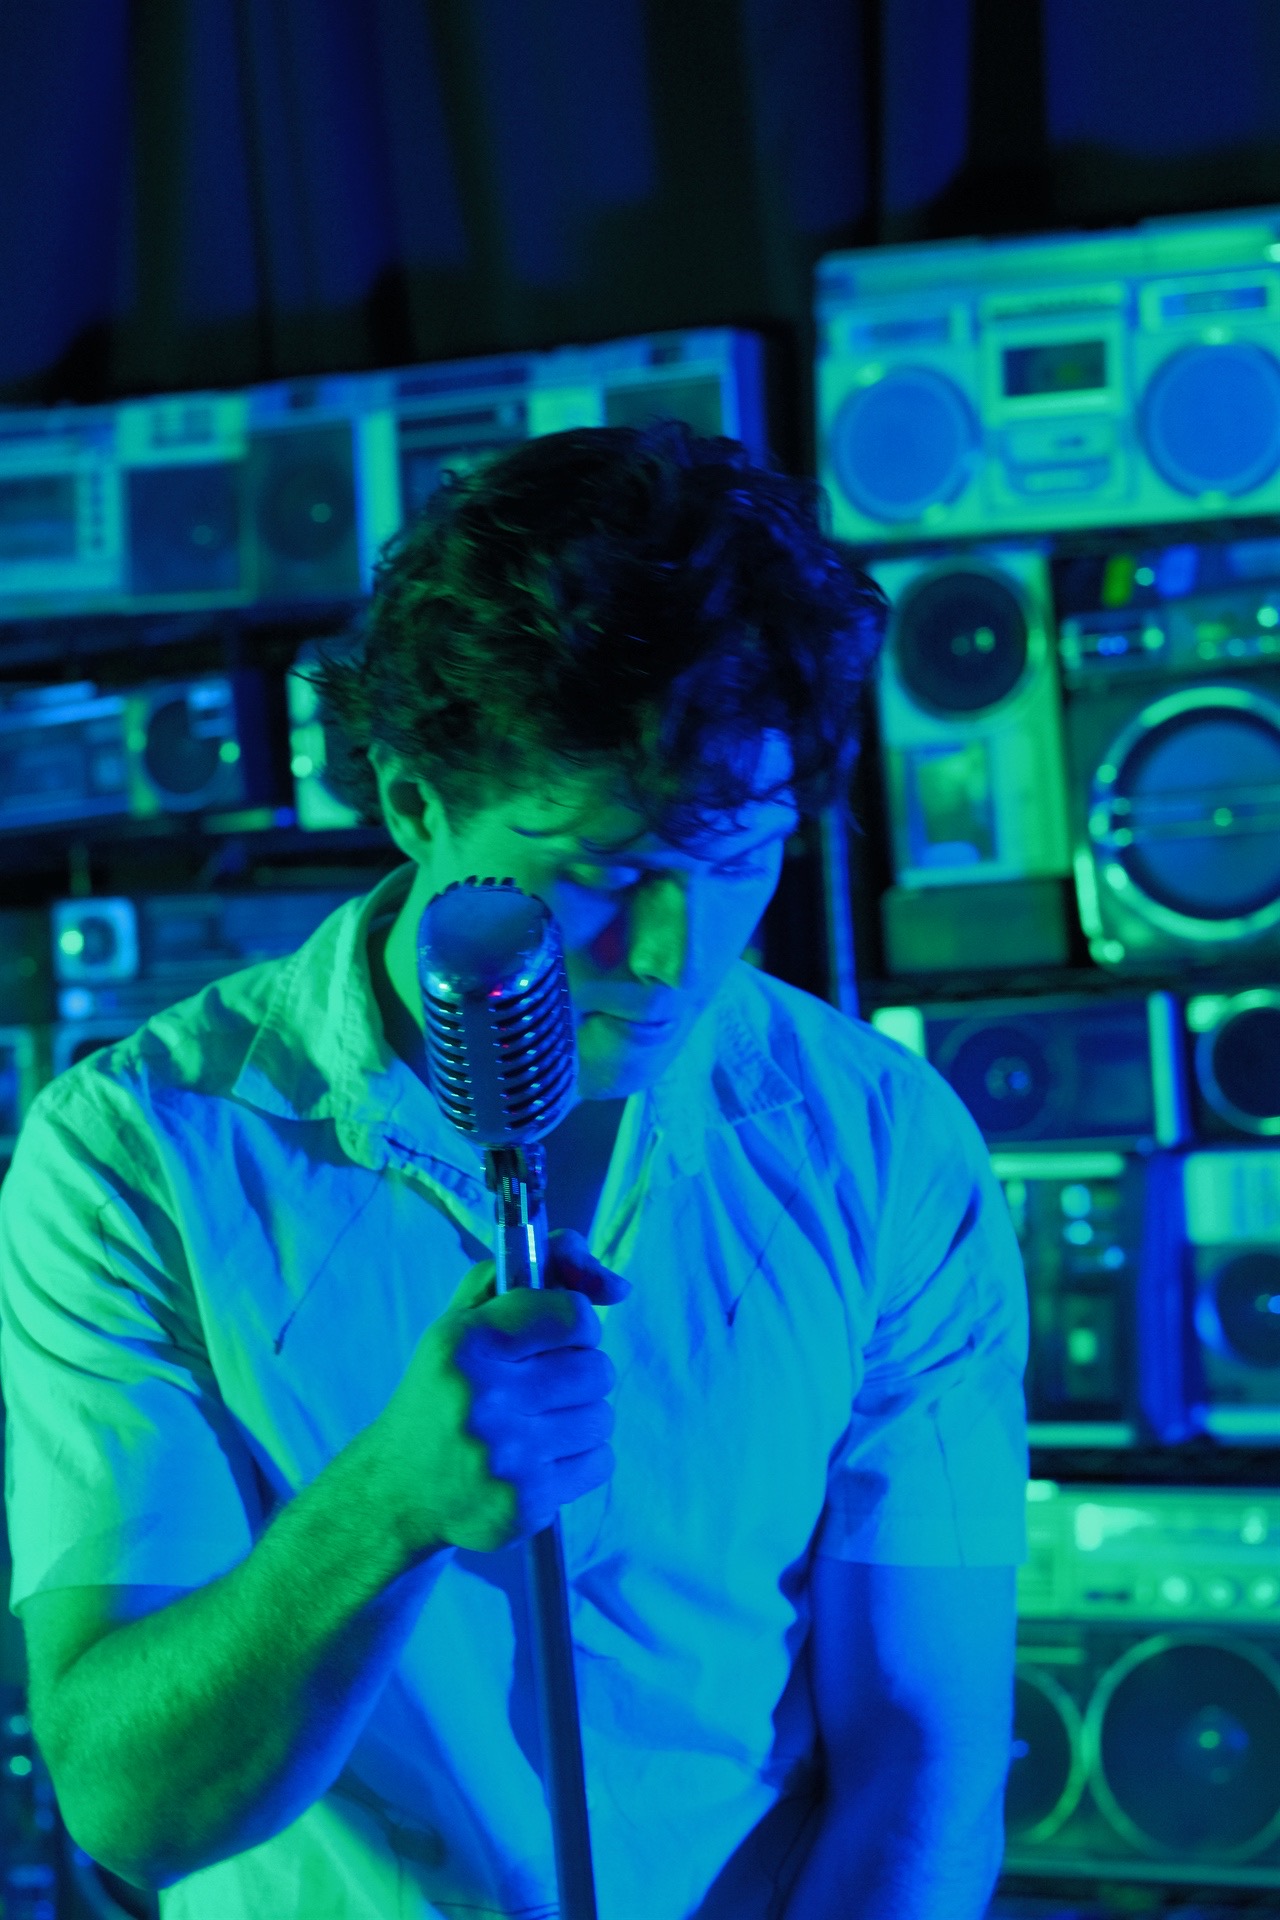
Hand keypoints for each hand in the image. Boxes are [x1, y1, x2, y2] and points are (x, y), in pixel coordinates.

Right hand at [370, 1230, 630, 1558]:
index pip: (572, 1315)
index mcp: (466, 1344)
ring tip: (539, 1422)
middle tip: (544, 1384)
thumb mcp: (465, 1319)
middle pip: (596, 1369)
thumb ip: (532, 1271)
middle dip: (579, 1372)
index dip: (578, 1323)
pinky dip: (581, 1456)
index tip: (561, 1334)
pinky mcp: (526, 1503)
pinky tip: (541, 1456)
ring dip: (580, 1416)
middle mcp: (484, 1400)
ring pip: (602, 1417)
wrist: (399, 1488)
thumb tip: (618, 1284)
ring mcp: (507, 1458)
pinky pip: (600, 1461)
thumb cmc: (444, 1390)